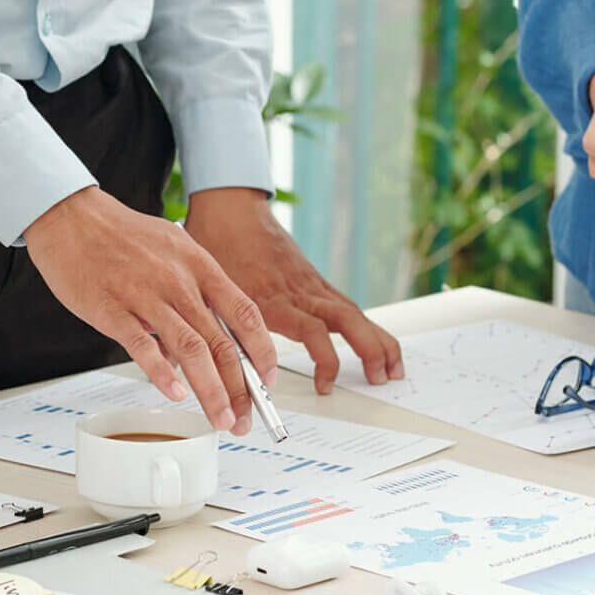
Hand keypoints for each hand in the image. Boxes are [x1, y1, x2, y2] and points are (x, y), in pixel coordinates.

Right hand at [23, 186, 276, 433]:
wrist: (72, 216)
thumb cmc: (121, 236)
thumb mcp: (172, 251)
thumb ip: (191, 294)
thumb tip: (201, 343)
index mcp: (198, 265)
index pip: (244, 313)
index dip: (262, 350)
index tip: (268, 379)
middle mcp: (178, 281)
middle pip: (221, 341)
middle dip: (240, 387)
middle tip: (244, 418)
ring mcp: (146, 295)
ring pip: (191, 348)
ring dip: (211, 389)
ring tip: (220, 418)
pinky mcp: (112, 309)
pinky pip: (143, 346)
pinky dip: (163, 372)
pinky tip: (176, 393)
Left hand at [185, 189, 402, 394]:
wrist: (230, 209)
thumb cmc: (217, 244)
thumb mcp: (209, 289)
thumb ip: (213, 327)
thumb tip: (200, 369)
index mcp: (273, 296)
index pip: (312, 330)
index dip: (324, 359)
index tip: (324, 384)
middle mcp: (299, 290)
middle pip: (347, 320)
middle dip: (370, 349)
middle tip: (382, 377)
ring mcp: (311, 285)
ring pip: (353, 313)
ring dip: (378, 341)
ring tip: (393, 369)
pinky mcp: (314, 281)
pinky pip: (345, 306)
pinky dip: (365, 328)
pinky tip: (375, 344)